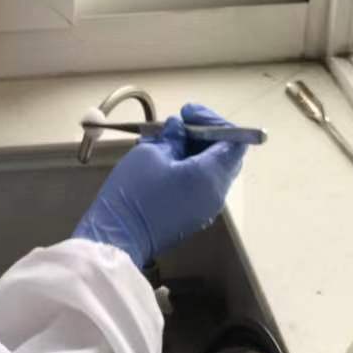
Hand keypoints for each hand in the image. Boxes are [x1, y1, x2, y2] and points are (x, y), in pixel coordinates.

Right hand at [72, 103, 246, 268]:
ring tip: (163, 143)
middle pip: (225, 156)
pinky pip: (199, 186)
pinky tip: (162, 163)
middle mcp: (216, 194)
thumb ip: (171, 137)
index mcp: (211, 175)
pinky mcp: (192, 218)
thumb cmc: (133, 194)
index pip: (235, 140)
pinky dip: (188, 169)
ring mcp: (205, 209)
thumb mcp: (150, 154)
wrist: (118, 239)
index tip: (188, 114)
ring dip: (193, 152)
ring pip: (211, 171)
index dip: (214, 121)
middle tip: (177, 126)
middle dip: (203, 136)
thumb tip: (178, 129)